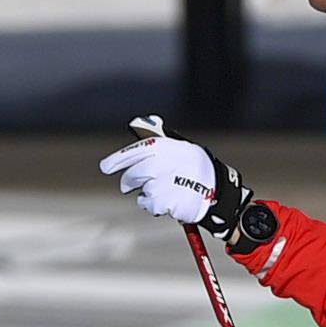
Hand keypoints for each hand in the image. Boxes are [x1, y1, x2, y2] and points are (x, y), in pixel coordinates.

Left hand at [102, 127, 274, 256]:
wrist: (219, 191)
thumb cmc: (198, 167)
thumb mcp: (182, 146)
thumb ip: (159, 137)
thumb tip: (139, 121)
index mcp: (165, 148)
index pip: (136, 151)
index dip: (118, 159)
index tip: (106, 168)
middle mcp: (162, 165)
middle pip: (135, 175)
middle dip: (130, 181)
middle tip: (128, 185)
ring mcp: (163, 185)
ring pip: (142, 191)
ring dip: (147, 193)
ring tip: (164, 191)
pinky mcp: (165, 202)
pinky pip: (150, 205)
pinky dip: (154, 205)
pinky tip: (168, 201)